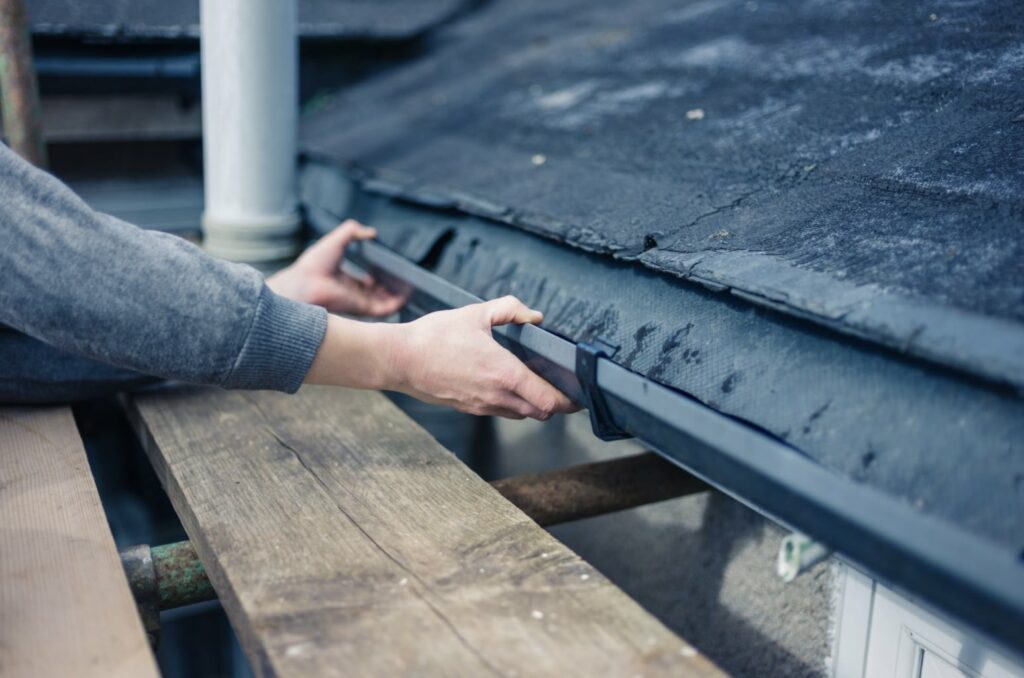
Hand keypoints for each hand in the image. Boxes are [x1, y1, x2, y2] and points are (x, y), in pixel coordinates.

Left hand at [267, 220, 406, 316]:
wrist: (304, 282)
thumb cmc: (314, 264)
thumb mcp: (337, 239)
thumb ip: (353, 231)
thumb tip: (371, 232)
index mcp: (346, 281)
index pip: (368, 282)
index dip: (380, 276)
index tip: (391, 268)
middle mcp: (354, 293)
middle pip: (379, 293)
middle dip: (393, 286)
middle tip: (406, 277)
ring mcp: (359, 302)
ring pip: (385, 301)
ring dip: (399, 294)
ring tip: (412, 283)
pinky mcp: (364, 308)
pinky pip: (386, 308)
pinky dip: (398, 302)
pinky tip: (407, 292)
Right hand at [386, 296, 579, 419]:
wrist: (399, 360)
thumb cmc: (434, 337)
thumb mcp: (475, 313)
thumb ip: (510, 310)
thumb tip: (534, 316)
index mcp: (504, 373)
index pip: (549, 400)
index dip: (569, 400)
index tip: (578, 393)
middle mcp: (496, 395)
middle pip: (541, 412)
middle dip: (555, 402)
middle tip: (561, 386)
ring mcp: (482, 406)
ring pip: (522, 414)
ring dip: (534, 404)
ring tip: (536, 384)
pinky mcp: (469, 409)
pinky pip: (501, 411)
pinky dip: (513, 403)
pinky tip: (507, 384)